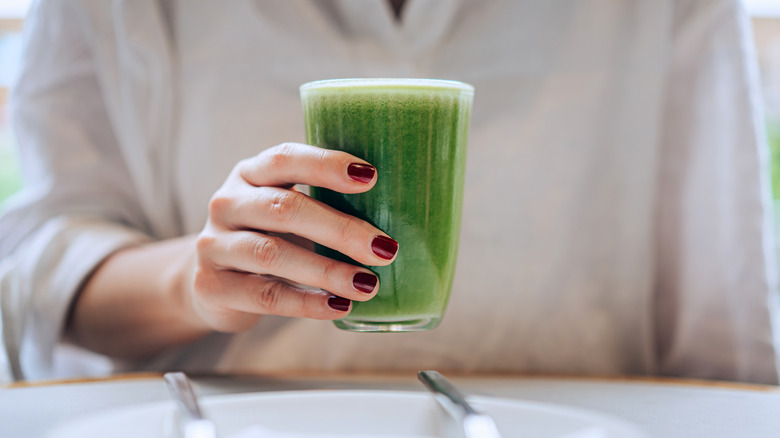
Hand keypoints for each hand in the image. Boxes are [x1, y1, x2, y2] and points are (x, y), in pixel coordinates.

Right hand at [190, 143, 397, 331]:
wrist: (211, 282)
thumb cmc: (268, 236)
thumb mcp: (286, 210)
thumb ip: (324, 202)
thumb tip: (403, 211)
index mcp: (251, 173)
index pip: (285, 159)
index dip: (326, 165)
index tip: (371, 177)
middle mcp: (227, 203)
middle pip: (284, 209)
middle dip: (339, 229)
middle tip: (384, 248)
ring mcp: (215, 245)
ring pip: (272, 254)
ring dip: (327, 271)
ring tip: (368, 285)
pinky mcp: (213, 287)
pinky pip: (265, 295)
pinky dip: (307, 303)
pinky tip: (339, 306)